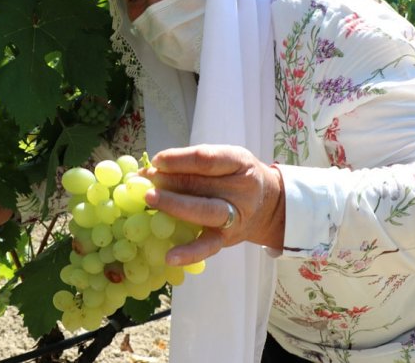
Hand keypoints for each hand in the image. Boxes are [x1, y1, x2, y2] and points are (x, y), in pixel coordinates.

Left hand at [140, 144, 284, 265]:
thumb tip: (149, 170)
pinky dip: (189, 252)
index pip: (206, 159)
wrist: (268, 206)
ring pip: (203, 211)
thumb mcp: (223, 161)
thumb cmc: (235, 177)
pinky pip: (208, 247)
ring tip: (150, 200)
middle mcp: (241, 189)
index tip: (156, 161)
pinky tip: (170, 256)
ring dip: (174, 205)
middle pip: (201, 184)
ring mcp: (234, 216)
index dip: (178, 159)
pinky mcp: (227, 239)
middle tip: (145, 179)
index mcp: (239, 162)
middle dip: (169, 181)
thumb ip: (192, 164)